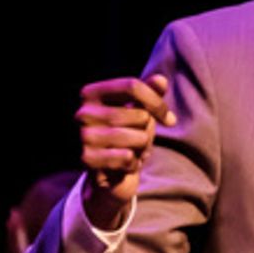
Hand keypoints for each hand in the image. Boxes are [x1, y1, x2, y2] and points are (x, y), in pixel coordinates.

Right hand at [75, 74, 175, 228]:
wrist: (106, 172)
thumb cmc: (124, 134)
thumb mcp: (137, 110)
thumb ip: (149, 92)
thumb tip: (160, 81)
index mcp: (92, 93)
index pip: (132, 86)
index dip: (157, 102)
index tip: (169, 120)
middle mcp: (83, 112)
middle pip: (140, 115)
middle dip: (148, 130)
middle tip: (138, 139)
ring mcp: (83, 136)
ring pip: (138, 137)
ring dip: (143, 148)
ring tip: (132, 151)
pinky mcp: (87, 159)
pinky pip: (128, 157)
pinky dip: (134, 163)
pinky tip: (125, 164)